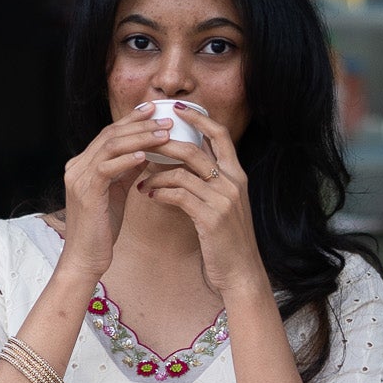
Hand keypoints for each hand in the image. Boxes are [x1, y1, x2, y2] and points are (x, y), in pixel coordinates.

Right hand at [60, 106, 174, 283]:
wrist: (85, 258)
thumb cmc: (102, 230)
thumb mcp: (116, 193)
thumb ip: (126, 171)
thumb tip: (146, 151)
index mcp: (83, 164)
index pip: (109, 134)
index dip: (132, 120)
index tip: (155, 110)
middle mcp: (77, 166)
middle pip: (110, 134)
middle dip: (140, 125)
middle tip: (166, 119)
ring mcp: (79, 178)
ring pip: (110, 146)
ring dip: (140, 138)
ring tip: (164, 134)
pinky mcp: (85, 192)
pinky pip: (107, 167)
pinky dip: (127, 159)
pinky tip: (147, 155)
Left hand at [137, 109, 265, 298]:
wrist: (242, 273)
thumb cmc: (228, 241)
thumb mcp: (224, 206)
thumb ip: (211, 184)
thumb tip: (186, 167)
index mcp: (237, 176)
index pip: (220, 134)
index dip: (199, 118)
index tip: (178, 109)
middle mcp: (233, 182)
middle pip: (195, 149)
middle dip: (165, 144)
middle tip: (142, 143)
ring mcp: (223, 199)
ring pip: (182, 173)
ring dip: (156, 175)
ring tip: (141, 180)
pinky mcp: (212, 218)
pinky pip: (179, 195)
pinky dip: (160, 193)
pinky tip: (149, 196)